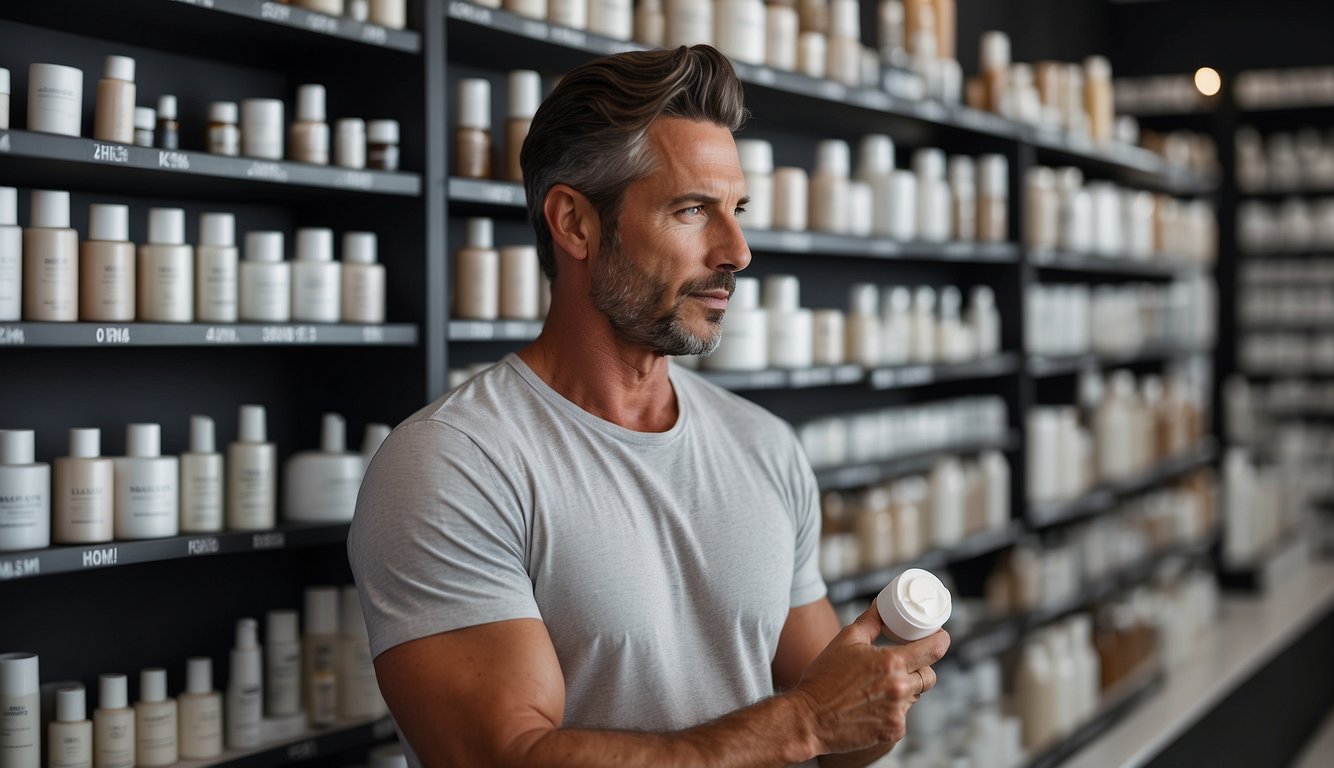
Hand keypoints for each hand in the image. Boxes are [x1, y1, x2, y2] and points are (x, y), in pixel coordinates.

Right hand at [787, 601, 949, 756]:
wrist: (808, 719)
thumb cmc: (823, 678)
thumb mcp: (845, 641)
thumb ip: (870, 621)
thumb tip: (882, 604)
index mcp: (891, 663)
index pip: (933, 650)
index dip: (941, 640)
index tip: (939, 637)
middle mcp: (899, 688)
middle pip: (929, 675)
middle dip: (920, 667)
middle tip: (902, 664)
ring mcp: (898, 713)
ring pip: (915, 696)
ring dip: (904, 689)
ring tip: (877, 687)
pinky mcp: (894, 732)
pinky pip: (902, 716)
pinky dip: (892, 709)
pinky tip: (871, 706)